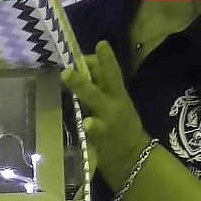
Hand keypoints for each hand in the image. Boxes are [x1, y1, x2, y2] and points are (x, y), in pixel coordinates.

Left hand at [61, 41, 150, 182]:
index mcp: (117, 93)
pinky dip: (91, 127)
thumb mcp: (115, 100)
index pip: (112, 71)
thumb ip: (100, 84)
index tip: (99, 45)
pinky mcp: (100, 137)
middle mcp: (112, 103)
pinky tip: (87, 124)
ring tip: (70, 81)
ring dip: (82, 89)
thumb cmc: (119, 121)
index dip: (105, 59)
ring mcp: (106, 120)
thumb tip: (81, 63)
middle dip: (86, 74)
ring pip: (93, 101)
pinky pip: (93, 131)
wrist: (133, 155)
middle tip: (68, 68)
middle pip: (101, 83)